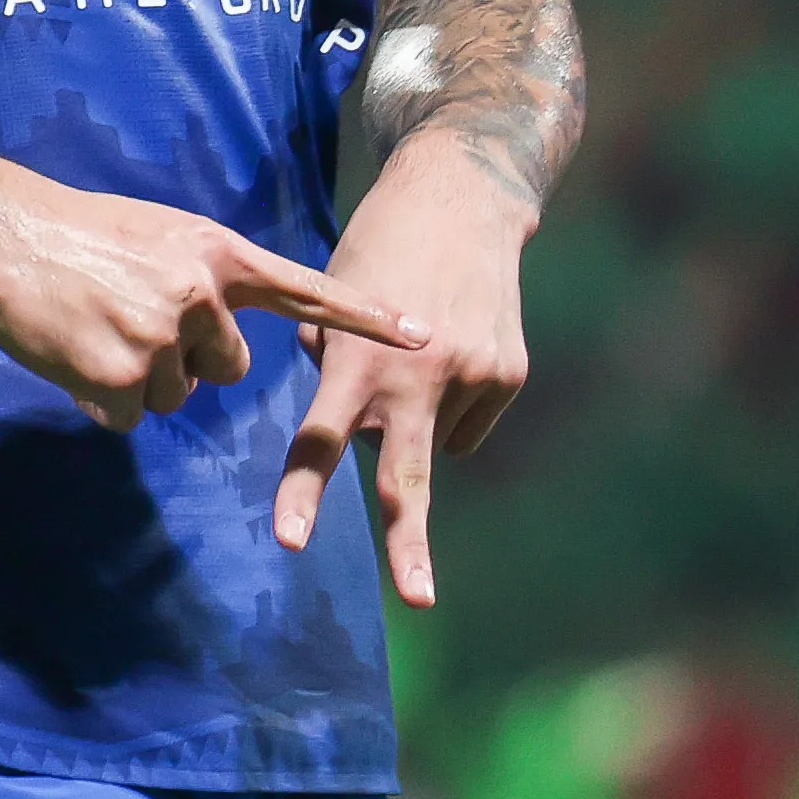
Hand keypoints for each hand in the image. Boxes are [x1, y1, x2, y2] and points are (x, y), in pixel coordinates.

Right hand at [0, 186, 414, 434]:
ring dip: (134, 380)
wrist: (3, 234)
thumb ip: (200, 277)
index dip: (367, 317)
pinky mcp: (119, 377)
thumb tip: (209, 331)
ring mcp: (160, 338)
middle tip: (130, 325)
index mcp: (217, 254)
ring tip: (92, 329)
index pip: (307, 291)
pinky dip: (97, 400)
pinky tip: (72, 355)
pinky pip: (126, 417)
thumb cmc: (75, 232)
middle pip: (226, 372)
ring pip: (172, 397)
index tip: (423, 335)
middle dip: (186, 365)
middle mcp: (200, 295)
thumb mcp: (159, 234)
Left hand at [277, 151, 533, 607]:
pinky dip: (451, 408)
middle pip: (404, 477)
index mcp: (358, 360)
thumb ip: (332, 366)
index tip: (288, 540)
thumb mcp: (332, 298)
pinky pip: (465, 429)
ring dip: (414, 423)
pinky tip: (451, 355)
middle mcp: (417, 375)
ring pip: (430, 447)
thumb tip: (350, 432)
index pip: (320, 441)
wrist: (462, 198)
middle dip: (407, 543)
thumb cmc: (378, 251)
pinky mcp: (509, 376)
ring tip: (416, 353)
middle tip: (417, 600)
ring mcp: (470, 377)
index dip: (303, 493)